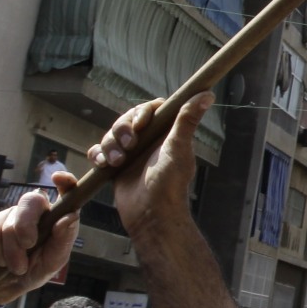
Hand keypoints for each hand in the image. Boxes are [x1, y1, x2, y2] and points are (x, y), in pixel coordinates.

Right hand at [0, 182, 78, 305]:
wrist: (6, 284)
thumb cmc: (37, 268)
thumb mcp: (55, 260)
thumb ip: (64, 239)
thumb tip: (70, 216)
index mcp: (56, 216)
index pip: (66, 191)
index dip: (65, 181)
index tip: (58, 178)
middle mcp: (36, 210)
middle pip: (31, 201)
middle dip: (26, 226)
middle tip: (28, 246)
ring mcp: (13, 214)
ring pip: (10, 223)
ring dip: (13, 251)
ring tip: (18, 266)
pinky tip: (1, 261)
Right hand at [88, 94, 211, 234]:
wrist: (151, 214)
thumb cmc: (170, 182)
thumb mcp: (179, 147)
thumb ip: (187, 119)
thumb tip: (208, 93)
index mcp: (165, 133)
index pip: (151, 109)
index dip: (142, 111)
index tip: (141, 123)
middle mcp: (148, 141)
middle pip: (126, 119)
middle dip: (122, 129)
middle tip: (130, 145)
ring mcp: (130, 153)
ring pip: (110, 134)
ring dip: (110, 145)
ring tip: (117, 162)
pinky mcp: (114, 166)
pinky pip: (98, 151)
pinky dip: (98, 155)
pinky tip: (104, 164)